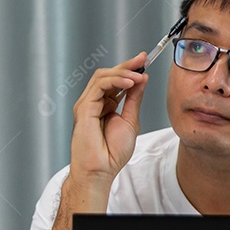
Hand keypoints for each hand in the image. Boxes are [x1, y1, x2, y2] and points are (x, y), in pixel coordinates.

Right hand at [68, 51, 148, 184]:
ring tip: (138, 76)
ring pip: (102, 77)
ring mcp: (88, 104)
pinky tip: (129, 83)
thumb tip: (141, 80)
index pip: (116, 80)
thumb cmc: (112, 152)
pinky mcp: (84, 108)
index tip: (144, 60)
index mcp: (106, 105)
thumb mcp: (130, 120)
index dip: (130, 69)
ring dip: (122, 73)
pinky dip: (115, 81)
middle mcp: (95, 102)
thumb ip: (134, 99)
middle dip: (127, 65)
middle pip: (108, 75)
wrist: (101, 169)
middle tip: (143, 59)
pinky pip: (98, 86)